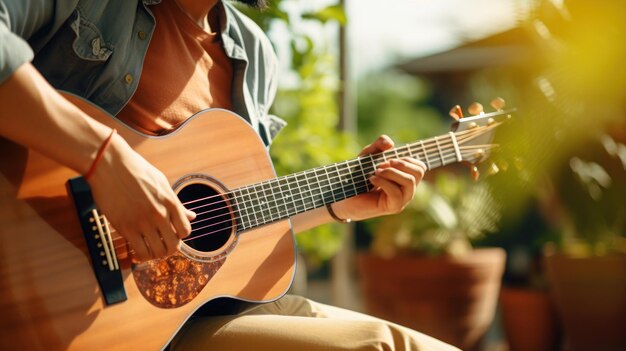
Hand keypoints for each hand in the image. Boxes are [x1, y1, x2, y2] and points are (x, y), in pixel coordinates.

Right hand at [87, 135, 194, 261]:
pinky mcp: (125, 227)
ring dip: (156, 254)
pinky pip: (141, 252)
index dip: (180, 235)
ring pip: (158, 252)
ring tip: (150, 248)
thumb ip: (176, 204)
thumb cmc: (135, 170)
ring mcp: (143, 222)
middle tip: (161, 245)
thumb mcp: (161, 183)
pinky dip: (142, 256)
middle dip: (169, 248)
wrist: (109, 164)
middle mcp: (159, 214)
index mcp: (170, 201)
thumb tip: (192, 216)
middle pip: (174, 245)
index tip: (172, 233)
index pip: (185, 231)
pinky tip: (139, 250)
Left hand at [331, 135, 425, 221]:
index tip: (388, 159)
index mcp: (405, 178)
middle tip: (382, 165)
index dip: (406, 159)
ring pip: (409, 182)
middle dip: (401, 164)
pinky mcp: (393, 207)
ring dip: (391, 172)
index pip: (420, 167)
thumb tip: (390, 143)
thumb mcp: (367, 156)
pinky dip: (383, 182)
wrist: (345, 196)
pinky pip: (396, 193)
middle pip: (419, 172)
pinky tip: (372, 179)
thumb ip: (378, 146)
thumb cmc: (358, 177)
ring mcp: (402, 200)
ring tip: (375, 172)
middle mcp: (407, 190)